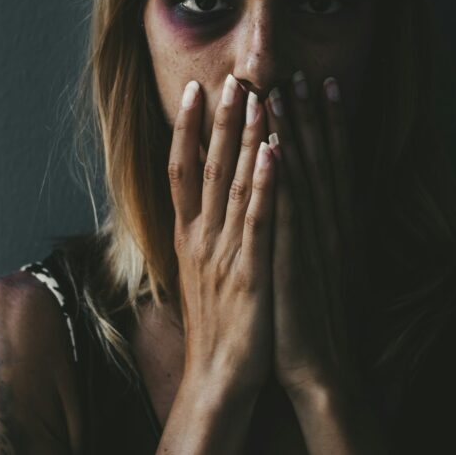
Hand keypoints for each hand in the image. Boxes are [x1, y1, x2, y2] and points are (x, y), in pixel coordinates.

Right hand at [168, 74, 276, 398]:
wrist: (217, 379)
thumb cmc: (215, 325)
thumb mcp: (200, 272)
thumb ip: (200, 234)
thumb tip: (198, 202)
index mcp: (189, 236)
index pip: (180, 169)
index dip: (185, 128)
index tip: (193, 90)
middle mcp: (201, 238)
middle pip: (206, 166)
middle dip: (218, 119)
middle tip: (230, 75)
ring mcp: (224, 254)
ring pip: (234, 185)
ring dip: (245, 139)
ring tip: (257, 97)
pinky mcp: (250, 274)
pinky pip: (260, 221)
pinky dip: (266, 184)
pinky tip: (275, 152)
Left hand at [264, 72, 367, 397]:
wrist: (321, 371)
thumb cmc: (317, 319)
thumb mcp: (324, 266)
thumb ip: (319, 229)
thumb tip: (313, 197)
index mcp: (335, 228)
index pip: (334, 164)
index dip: (330, 123)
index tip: (322, 84)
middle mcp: (328, 230)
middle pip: (320, 161)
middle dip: (310, 116)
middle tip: (299, 73)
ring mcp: (312, 247)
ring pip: (302, 180)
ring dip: (293, 136)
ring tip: (282, 96)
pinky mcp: (292, 267)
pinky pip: (285, 217)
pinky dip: (278, 183)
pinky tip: (271, 153)